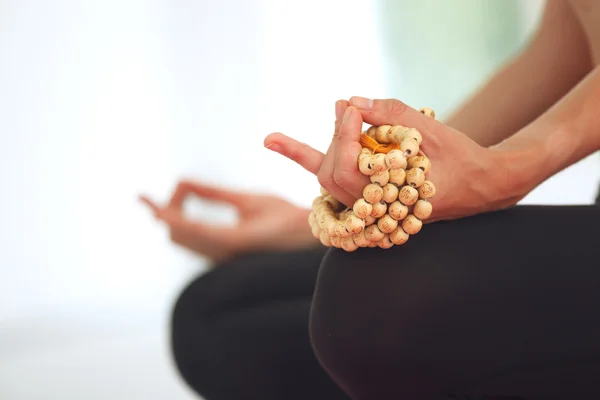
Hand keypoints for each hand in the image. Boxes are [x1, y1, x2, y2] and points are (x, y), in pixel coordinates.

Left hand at [139, 180, 317, 262]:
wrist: (311, 242)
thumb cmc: (287, 218)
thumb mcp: (251, 201)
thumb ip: (215, 194)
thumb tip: (182, 182)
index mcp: (231, 241)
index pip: (183, 226)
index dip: (161, 210)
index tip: (143, 197)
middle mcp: (223, 256)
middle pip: (176, 235)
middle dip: (168, 211)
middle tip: (177, 187)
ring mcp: (224, 261)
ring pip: (183, 242)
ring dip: (176, 218)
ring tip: (181, 195)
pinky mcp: (226, 260)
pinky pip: (195, 244)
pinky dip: (186, 225)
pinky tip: (190, 209)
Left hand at [264, 97, 522, 221]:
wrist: (480, 184)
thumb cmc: (461, 158)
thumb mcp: (432, 131)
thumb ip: (392, 114)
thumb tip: (352, 100)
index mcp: (392, 199)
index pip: (349, 170)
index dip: (344, 136)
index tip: (350, 108)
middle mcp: (376, 210)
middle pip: (333, 175)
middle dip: (336, 138)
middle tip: (346, 109)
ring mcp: (370, 208)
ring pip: (330, 179)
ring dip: (329, 145)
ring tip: (340, 113)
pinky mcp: (368, 198)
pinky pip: (333, 181)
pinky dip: (305, 157)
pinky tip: (273, 140)